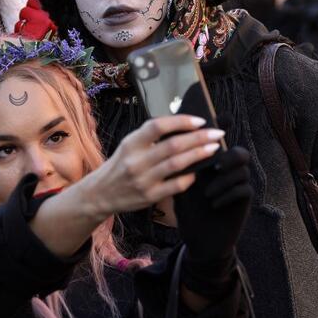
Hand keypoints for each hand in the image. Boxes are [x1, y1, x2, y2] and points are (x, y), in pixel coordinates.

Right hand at [78, 115, 224, 222]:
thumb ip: (150, 136)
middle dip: (199, 138)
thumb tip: (183, 124)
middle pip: (172, 145)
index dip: (180, 121)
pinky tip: (198, 171)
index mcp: (131, 143)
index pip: (157, 126)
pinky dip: (190, 177)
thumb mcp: (129, 145)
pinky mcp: (149, 196)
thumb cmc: (120, 165)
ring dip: (199, 154)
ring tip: (214, 148)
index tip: (200, 120)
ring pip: (177, 164)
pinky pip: (176, 185)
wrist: (101, 193)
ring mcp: (143, 180)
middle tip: (217, 133)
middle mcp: (136, 161)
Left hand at [174, 145, 252, 297]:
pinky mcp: (243, 203)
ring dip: (224, 181)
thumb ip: (178, 168)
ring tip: (206, 193)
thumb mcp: (180, 187)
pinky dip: (228, 195)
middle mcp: (228, 173)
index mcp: (214, 164)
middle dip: (230, 156)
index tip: (216, 129)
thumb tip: (168, 147)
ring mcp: (237, 187)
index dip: (223, 131)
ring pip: (243, 172)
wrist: (200, 240)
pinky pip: (245, 190)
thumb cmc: (188, 209)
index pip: (222, 142)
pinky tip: (213, 203)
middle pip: (241, 153)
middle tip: (215, 166)